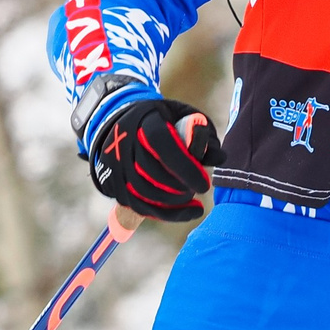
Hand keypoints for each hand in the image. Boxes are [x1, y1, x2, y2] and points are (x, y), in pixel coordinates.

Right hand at [89, 98, 219, 222]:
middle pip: (152, 173)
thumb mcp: (184, 115)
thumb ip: (202, 134)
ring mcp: (113, 163)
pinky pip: (135, 205)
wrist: (122, 120)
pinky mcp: (110, 182)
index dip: (185, 168)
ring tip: (190, 200)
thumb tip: (220, 158)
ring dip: (171, 203)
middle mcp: (124, 142)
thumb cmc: (162, 119)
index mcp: (145, 120)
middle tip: (197, 189)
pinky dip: (161, 213)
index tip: (205, 186)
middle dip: (179, 188)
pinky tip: (183, 211)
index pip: (162, 145)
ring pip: (142, 193)